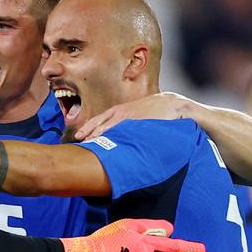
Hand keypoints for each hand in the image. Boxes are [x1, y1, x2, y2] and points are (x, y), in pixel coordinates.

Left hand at [73, 92, 191, 140]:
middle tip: (80, 145)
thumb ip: (126, 121)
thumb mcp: (137, 112)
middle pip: (100, 125)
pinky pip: (122, 132)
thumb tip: (119, 134)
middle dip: (89, 135)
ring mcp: (129, 118)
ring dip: (98, 138)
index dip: (88, 128)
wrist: (172, 104)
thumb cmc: (154, 109)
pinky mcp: (137, 122)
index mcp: (120, 110)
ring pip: (109, 129)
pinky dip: (114, 138)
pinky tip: (108, 146)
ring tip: (90, 147)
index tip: (79, 138)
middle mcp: (122, 113)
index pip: (99, 120)